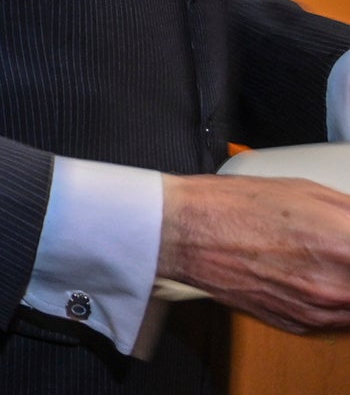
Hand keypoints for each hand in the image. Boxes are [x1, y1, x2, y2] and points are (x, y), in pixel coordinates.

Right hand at [160, 174, 349, 332]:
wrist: (184, 233)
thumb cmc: (234, 206)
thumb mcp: (309, 192)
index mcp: (345, 248)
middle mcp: (336, 287)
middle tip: (340, 249)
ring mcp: (319, 311)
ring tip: (330, 260)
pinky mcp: (300, 324)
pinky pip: (339, 318)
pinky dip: (337, 300)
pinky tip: (317, 274)